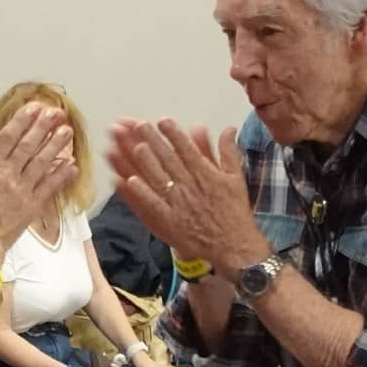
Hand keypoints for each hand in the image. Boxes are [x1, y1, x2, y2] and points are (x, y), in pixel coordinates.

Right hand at [0, 103, 77, 259]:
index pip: (8, 136)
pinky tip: (72, 165)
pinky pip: (50, 187)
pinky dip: (62, 176)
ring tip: (67, 131)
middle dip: (44, 127)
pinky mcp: (31, 206)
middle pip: (29, 145)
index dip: (22, 120)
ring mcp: (22, 190)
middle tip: (56, 113)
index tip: (34, 108)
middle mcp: (8, 174)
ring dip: (56, 145)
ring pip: (42, 162)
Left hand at [105, 119, 267, 275]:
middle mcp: (191, 186)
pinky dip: (142, 192)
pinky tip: (129, 180)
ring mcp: (180, 204)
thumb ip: (229, 151)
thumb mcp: (237, 178)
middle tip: (141, 126)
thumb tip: (228, 128)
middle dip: (154, 140)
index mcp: (206, 174)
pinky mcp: (171, 221)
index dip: (173, 133)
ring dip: (146, 161)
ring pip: (159, 178)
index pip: (186, 148)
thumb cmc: (235, 212)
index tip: (162, 120)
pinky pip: (153, 204)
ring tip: (135, 146)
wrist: (234, 245)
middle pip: (169, 159)